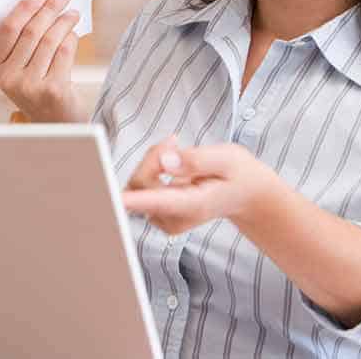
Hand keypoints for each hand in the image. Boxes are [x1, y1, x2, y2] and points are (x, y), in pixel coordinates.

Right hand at [0, 0, 85, 122]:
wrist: (55, 124)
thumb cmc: (39, 88)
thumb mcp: (21, 70)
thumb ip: (23, 44)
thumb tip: (41, 3)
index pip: (7, 30)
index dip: (25, 8)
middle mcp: (9, 79)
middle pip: (30, 32)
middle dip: (48, 8)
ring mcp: (30, 86)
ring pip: (49, 40)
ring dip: (63, 21)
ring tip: (72, 12)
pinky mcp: (52, 90)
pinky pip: (64, 53)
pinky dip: (71, 38)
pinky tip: (73, 32)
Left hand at [121, 137, 280, 234]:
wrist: (246, 193)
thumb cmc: (238, 173)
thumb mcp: (228, 158)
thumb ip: (196, 159)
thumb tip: (165, 162)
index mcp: (193, 205)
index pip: (156, 202)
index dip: (134, 199)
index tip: (114, 200)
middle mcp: (174, 217)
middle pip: (140, 184)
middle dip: (153, 156)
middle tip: (176, 142)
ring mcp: (164, 218)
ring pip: (137, 183)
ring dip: (154, 161)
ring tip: (180, 151)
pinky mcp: (157, 212)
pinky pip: (140, 185)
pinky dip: (153, 167)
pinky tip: (175, 162)